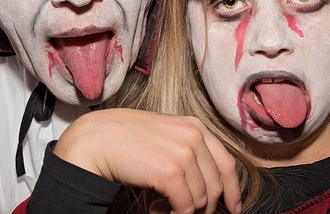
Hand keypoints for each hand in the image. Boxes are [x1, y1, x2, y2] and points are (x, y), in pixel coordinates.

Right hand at [53, 108, 241, 213]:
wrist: (95, 139)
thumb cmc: (124, 139)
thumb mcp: (164, 135)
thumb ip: (186, 150)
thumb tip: (206, 183)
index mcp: (194, 126)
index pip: (227, 163)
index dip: (233, 191)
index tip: (233, 209)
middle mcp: (194, 136)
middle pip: (216, 185)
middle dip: (205, 207)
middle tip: (184, 213)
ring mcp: (184, 153)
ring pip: (201, 200)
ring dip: (183, 211)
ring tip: (161, 207)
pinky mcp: (171, 172)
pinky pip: (185, 207)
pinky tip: (155, 209)